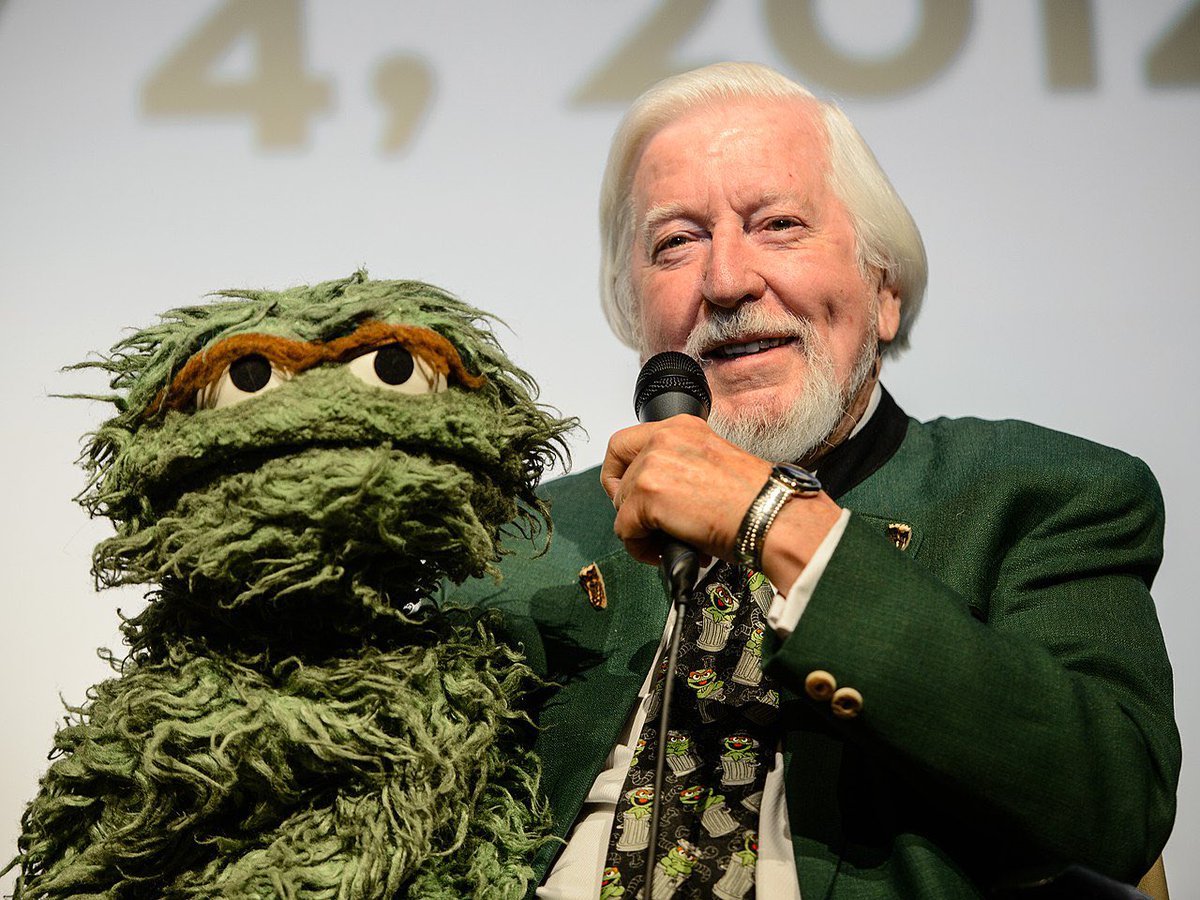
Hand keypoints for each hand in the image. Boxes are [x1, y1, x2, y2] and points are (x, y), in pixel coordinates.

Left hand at [601, 415, 841, 594]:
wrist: (772, 515)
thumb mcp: (711, 466)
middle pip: (616, 470)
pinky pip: (624, 529)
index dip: (622, 472)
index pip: (626, 442)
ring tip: (666, 544)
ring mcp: (653, 464)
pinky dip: (639, 547)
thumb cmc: (756, 500)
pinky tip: (663, 553)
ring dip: (638, 529)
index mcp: (682, 428)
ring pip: (620, 504)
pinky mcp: (648, 494)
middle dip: (624, 501)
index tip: (630, 494)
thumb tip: (658, 496)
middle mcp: (664, 438)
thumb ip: (679, 469)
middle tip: (644, 523)